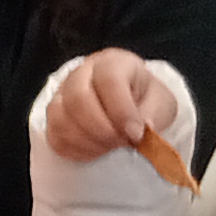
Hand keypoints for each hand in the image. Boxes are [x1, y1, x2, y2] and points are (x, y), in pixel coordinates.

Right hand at [39, 49, 178, 166]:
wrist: (131, 102)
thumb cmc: (146, 100)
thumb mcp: (161, 102)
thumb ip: (154, 114)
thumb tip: (143, 129)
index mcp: (112, 63)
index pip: (108, 80)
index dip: (121, 110)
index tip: (136, 135)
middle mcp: (82, 73)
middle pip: (78, 98)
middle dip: (102, 130)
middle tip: (121, 144)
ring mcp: (62, 93)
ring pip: (61, 118)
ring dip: (88, 142)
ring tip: (111, 149)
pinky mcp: (54, 116)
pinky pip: (54, 135)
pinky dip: (75, 150)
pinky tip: (96, 152)